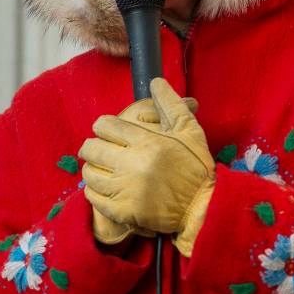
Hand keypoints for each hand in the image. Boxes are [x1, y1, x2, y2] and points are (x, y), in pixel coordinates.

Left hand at [79, 79, 214, 255]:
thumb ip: (171, 104)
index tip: (109, 131)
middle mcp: (132, 165)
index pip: (106, 125)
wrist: (203, 208)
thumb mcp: (190, 131)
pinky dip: (94, 191)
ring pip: (89, 173)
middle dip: (93, 146)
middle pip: (91, 148)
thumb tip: (155, 82)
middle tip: (100, 149)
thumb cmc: (196, 167)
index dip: (104, 126)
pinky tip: (105, 187)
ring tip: (102, 168)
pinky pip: (93, 197)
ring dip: (93, 168)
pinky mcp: (122, 212)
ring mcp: (125, 191)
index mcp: (147, 142)